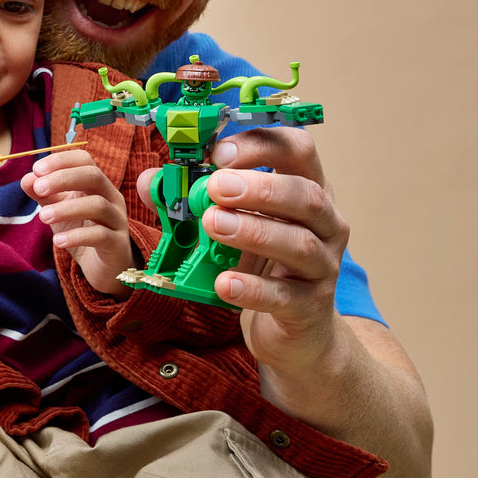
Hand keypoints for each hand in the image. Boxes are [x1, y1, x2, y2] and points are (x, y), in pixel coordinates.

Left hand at [23, 149, 133, 296]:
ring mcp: (117, 220)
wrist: (102, 266)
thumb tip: (27, 179)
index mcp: (97, 185)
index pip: (84, 160)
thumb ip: (43, 194)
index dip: (61, 161)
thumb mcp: (58, 210)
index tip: (36, 169)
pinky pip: (101, 235)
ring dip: (66, 208)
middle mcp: (111, 197)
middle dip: (63, 179)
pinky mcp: (117, 244)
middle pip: (94, 176)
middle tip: (38, 188)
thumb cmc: (81, 231)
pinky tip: (58, 241)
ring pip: (97, 205)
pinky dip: (77, 237)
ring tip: (43, 217)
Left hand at [135, 127, 349, 375]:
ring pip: (300, 244)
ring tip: (213, 225)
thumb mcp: (234, 226)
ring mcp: (323, 267)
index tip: (219, 153)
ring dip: (254, 231)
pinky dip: (253, 288)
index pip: (299, 150)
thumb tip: (151, 181)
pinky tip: (225, 283)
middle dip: (260, 188)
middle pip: (305, 196)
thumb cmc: (264, 267)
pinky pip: (284, 296)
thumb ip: (194, 202)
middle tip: (215, 187)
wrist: (294, 331)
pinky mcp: (311, 307)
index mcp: (308, 190)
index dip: (262, 145)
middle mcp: (326, 224)